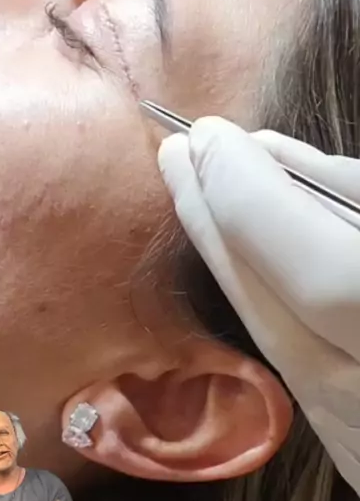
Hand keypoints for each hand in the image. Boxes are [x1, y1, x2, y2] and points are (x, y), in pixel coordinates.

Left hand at [158, 117, 359, 496]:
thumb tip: (280, 161)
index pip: (323, 275)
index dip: (259, 204)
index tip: (212, 138)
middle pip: (278, 312)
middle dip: (216, 221)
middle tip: (177, 152)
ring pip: (272, 344)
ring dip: (223, 259)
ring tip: (189, 190)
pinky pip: (292, 363)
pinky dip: (258, 298)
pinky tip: (236, 252)